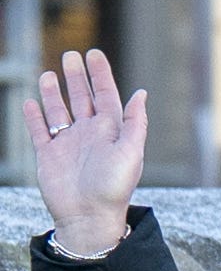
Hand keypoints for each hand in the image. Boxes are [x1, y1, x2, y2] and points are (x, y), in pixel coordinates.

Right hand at [21, 50, 146, 255]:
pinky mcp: (48, 155)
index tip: (94, 53)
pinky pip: (39, 131)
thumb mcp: (131, 153)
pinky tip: (31, 102)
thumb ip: (135, 123)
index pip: (106, 96)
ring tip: (49, 74)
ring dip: (54, 93)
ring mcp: (68, 144)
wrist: (88, 217)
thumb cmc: (113, 187)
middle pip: (82, 98)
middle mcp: (89, 135)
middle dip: (77, 77)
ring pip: (59, 111)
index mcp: (111, 132)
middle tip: (71, 55)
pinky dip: (34, 116)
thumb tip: (140, 93)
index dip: (101, 75)